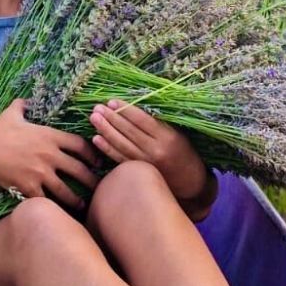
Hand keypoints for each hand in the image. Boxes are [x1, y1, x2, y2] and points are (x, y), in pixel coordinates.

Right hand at [0, 99, 101, 209]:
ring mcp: (41, 172)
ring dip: (76, 199)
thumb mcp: (10, 115)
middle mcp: (50, 154)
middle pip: (79, 169)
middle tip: (98, 187)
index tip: (97, 161)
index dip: (92, 153)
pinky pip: (46, 200)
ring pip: (66, 190)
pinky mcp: (30, 187)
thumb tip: (24, 99)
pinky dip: (53, 207)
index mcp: (50, 136)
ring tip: (83, 206)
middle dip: (91, 179)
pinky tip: (59, 213)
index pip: (80, 145)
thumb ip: (21, 106)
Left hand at [89, 100, 209, 202]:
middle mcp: (155, 150)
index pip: (142, 120)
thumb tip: (134, 108)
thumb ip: (159, 124)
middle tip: (96, 107)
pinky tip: (96, 139)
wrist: (192, 184)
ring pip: (122, 144)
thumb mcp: (178, 135)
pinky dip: (107, 149)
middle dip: (111, 118)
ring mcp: (146, 163)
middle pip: (128, 131)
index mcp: (167, 137)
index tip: (111, 101)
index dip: (125, 109)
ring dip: (105, 130)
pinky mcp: (140, 173)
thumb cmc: (186, 154)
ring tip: (93, 118)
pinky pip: (120, 159)